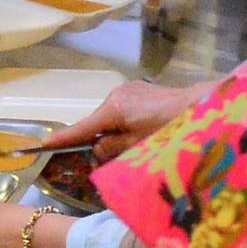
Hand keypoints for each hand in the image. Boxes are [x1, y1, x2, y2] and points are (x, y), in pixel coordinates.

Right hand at [38, 80, 212, 160]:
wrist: (204, 107)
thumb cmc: (171, 130)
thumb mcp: (138, 147)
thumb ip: (111, 148)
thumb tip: (98, 147)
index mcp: (114, 108)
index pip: (82, 128)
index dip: (63, 139)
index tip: (42, 145)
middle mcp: (118, 94)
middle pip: (98, 123)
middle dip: (99, 139)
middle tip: (112, 157)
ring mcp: (131, 89)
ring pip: (112, 117)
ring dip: (116, 132)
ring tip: (136, 145)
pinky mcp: (143, 90)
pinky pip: (125, 110)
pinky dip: (126, 123)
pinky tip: (143, 132)